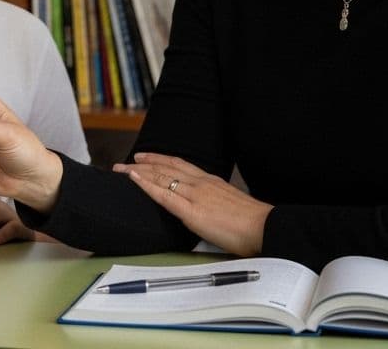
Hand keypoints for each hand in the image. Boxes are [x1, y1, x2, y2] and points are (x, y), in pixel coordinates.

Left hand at [115, 152, 273, 256]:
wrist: (266, 228)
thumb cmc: (254, 223)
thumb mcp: (231, 205)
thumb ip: (216, 202)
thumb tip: (207, 208)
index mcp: (211, 182)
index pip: (180, 166)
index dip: (161, 161)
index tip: (145, 158)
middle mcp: (201, 183)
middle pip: (166, 168)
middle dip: (144, 164)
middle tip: (125, 161)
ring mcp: (195, 195)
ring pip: (160, 177)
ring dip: (138, 171)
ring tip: (121, 169)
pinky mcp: (192, 211)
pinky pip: (163, 194)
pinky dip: (145, 184)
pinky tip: (133, 178)